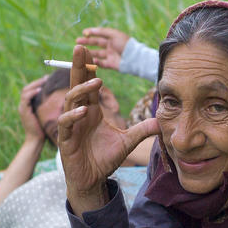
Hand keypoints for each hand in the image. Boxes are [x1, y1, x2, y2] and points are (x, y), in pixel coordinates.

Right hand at [15, 75, 47, 142]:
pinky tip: (39, 90)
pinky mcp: (24, 112)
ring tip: (44, 81)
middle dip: (37, 82)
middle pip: (27, 88)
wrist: (36, 140)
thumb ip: (47, 106)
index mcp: (28, 105)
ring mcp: (22, 108)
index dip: (38, 83)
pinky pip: (25, 99)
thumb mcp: (46, 115)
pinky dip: (32, 93)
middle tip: (47, 77)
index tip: (48, 79)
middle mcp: (23, 105)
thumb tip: (57, 98)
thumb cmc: (43, 130)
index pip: (30, 90)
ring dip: (35, 85)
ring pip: (25, 91)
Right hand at [58, 45, 156, 212]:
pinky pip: (66, 124)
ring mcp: (71, 126)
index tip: (92, 52)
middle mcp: (80, 114)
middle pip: (76, 85)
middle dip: (78, 66)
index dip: (89, 68)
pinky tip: (84, 111)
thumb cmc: (104, 159)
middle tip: (80, 47)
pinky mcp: (66, 140)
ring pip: (71, 101)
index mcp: (92, 111)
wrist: (92, 179)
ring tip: (96, 82)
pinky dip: (73, 116)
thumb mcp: (127, 141)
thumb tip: (162, 122)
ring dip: (81, 90)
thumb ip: (142, 130)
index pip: (89, 85)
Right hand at [76, 26, 130, 70]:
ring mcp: (111, 55)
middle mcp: (111, 46)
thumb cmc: (124, 44)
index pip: (100, 34)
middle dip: (87, 43)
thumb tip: (88, 31)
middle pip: (97, 43)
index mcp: (112, 37)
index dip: (91, 33)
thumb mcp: (113, 34)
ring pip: (97, 54)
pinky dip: (96, 62)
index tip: (83, 33)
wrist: (133, 58)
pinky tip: (91, 60)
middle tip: (77, 42)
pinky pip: (101, 63)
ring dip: (89, 53)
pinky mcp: (111, 64)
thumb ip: (101, 31)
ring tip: (81, 52)